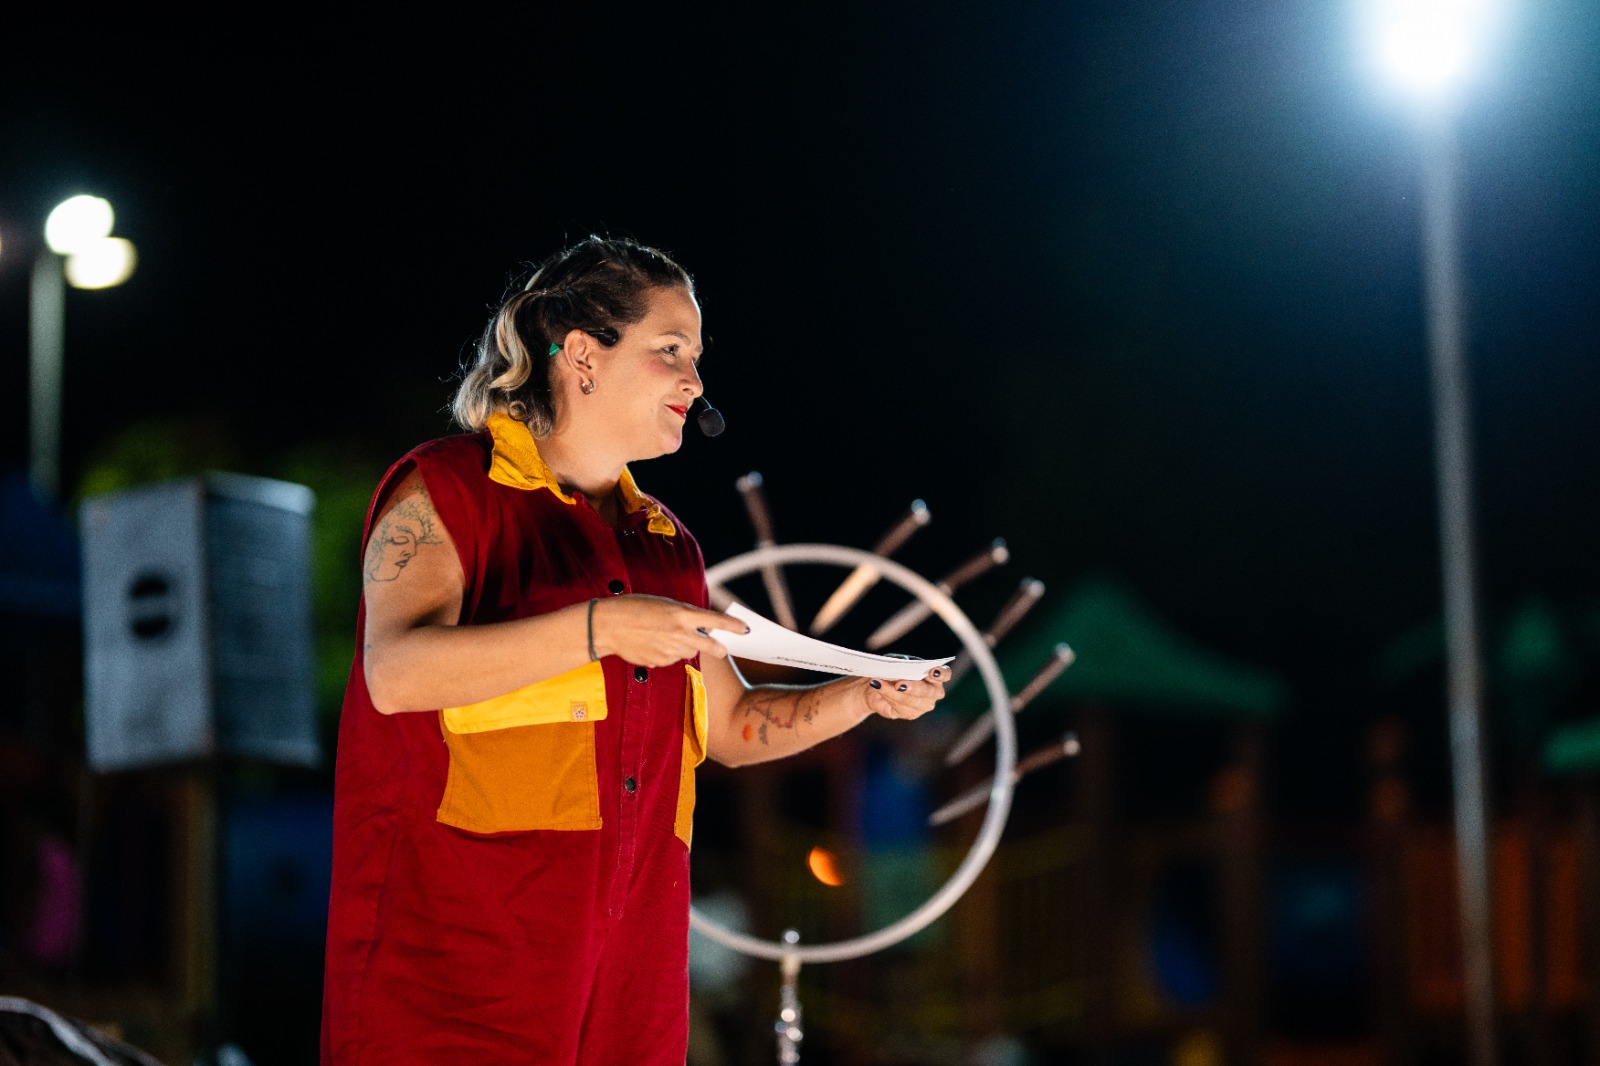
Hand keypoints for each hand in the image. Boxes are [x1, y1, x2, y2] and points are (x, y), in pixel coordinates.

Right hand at [590, 594, 747, 667]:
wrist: (608, 625)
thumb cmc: (635, 608)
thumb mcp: (664, 605)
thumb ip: (684, 616)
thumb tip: (700, 627)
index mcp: (681, 614)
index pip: (715, 621)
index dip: (733, 626)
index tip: (746, 630)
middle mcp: (679, 633)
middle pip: (710, 646)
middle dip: (719, 649)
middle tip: (723, 649)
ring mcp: (670, 650)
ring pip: (689, 652)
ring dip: (685, 647)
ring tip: (665, 635)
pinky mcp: (660, 662)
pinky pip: (672, 659)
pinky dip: (668, 653)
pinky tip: (654, 643)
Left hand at [863, 665, 947, 719]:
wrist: (879, 685)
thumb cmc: (894, 670)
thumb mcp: (897, 662)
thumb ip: (902, 663)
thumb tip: (900, 665)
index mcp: (935, 676)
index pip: (945, 675)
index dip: (940, 674)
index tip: (932, 671)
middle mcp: (934, 692)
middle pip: (928, 692)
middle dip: (913, 688)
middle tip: (899, 684)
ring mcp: (924, 705)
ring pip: (910, 701)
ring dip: (892, 691)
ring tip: (878, 682)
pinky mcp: (911, 714)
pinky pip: (899, 707)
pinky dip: (886, 695)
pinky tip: (878, 687)